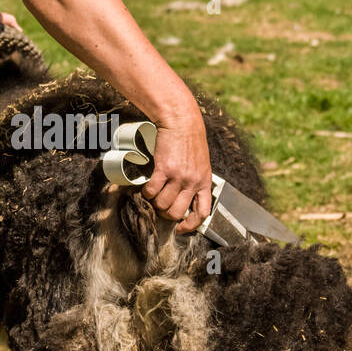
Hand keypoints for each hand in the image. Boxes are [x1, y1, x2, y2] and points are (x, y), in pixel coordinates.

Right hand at [140, 106, 212, 234]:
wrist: (182, 122)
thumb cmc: (191, 141)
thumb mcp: (201, 164)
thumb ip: (196, 181)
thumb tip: (185, 197)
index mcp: (205, 183)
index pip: (202, 213)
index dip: (190, 225)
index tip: (180, 228)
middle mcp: (193, 182)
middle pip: (177, 213)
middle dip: (166, 214)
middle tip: (161, 208)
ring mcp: (179, 177)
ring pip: (162, 204)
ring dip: (154, 203)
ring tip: (153, 196)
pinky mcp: (164, 169)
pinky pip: (152, 191)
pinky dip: (146, 193)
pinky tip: (146, 189)